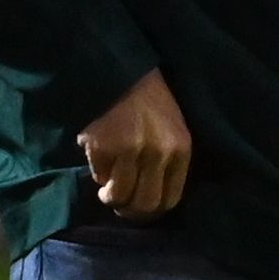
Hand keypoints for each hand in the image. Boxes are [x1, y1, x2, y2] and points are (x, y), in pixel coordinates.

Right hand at [78, 70, 190, 219]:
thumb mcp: (171, 127)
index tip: (140, 207)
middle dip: (130, 211)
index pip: (170, 199)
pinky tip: (99, 160)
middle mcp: (158, 154)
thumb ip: (167, 160)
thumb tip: (150, 196)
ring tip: (105, 189)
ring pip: (119, 196)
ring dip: (110, 196)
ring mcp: (130, 152)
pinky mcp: (103, 148)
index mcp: (180, 149)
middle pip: (145, 204)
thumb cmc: (148, 98)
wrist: (119, 68)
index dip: (153, 210)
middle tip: (120, 205)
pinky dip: (98, 173)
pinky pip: (99, 176)